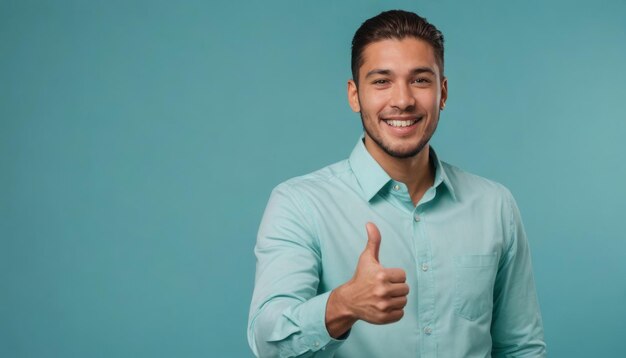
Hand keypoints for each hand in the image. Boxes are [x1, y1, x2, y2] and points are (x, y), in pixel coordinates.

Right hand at [326, 222, 408, 336]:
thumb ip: (373, 241)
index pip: (403, 276)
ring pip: (404, 301)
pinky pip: (400, 313)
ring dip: (396, 299)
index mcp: (381, 275)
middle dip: (396, 288)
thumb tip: (370, 223)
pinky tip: (384, 306)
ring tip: (384, 297)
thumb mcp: (366, 258)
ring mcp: (383, 305)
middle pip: (405, 289)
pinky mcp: (383, 318)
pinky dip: (395, 311)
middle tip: (384, 288)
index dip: (395, 276)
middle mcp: (382, 291)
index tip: (384, 277)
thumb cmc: (361, 277)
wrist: (349, 300)